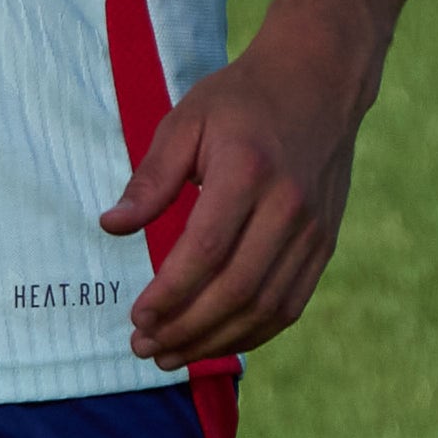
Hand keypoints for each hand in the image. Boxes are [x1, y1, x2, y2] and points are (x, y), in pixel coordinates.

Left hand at [103, 12, 382, 368]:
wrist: (318, 82)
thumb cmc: (240, 99)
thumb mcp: (185, 122)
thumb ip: (150, 179)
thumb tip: (112, 226)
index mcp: (247, 173)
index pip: (204, 253)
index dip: (169, 295)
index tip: (135, 318)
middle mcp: (288, 208)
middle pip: (236, 290)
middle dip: (186, 329)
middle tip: (144, 348)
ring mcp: (314, 231)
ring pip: (266, 307)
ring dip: (217, 341)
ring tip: (172, 355)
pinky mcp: (325, 244)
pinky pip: (291, 304)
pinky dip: (253, 332)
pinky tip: (217, 341)